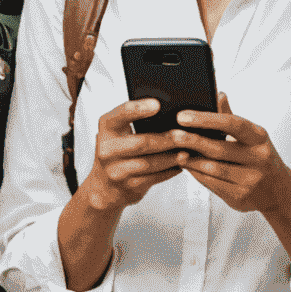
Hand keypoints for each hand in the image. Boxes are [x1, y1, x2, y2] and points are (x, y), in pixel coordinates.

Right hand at [78, 99, 197, 213]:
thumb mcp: (117, 133)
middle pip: (141, 142)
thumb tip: (167, 111)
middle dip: (165, 138)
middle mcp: (107, 149)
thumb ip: (134, 121)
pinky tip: (179, 165)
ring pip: (150, 163)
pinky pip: (154, 178)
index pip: (121, 114)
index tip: (157, 104)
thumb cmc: (117, 152)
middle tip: (184, 134)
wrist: (104, 187)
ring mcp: (117, 170)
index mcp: (106, 129)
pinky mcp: (129, 186)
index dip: (138, 109)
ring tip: (186, 151)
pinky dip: (169, 171)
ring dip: (171, 157)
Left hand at [178, 94, 290, 291]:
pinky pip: (213, 184)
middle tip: (171, 134)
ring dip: (191, 160)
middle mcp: (258, 158)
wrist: (279, 191)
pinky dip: (197, 174)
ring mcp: (250, 180)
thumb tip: (218, 94)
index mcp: (259, 137)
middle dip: (192, 141)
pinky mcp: (241, 197)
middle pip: (218, 148)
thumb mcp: (251, 135)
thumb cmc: (258, 155)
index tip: (183, 116)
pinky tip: (187, 166)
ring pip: (213, 169)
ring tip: (175, 151)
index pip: (232, 124)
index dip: (206, 119)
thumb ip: (231, 116)